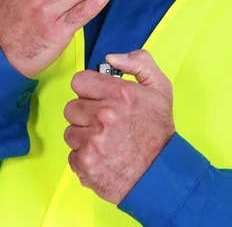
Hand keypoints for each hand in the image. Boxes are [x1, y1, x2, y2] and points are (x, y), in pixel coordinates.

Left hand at [64, 50, 174, 203]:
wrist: (162, 174)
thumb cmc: (158, 132)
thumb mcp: (160, 88)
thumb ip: (138, 63)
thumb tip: (111, 57)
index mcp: (120, 94)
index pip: (79, 81)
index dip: (88, 89)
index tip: (98, 98)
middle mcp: (104, 116)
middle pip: (71, 107)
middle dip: (85, 113)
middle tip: (104, 122)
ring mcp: (93, 142)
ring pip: (70, 132)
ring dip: (83, 136)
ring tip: (105, 141)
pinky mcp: (86, 164)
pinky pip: (72, 155)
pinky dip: (84, 158)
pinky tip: (103, 157)